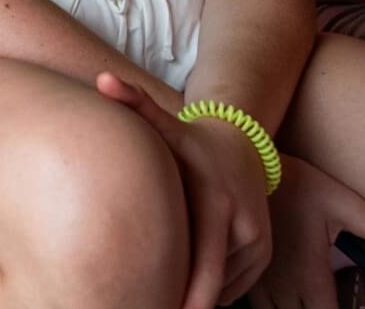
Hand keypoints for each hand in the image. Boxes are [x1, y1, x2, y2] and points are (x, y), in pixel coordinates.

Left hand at [97, 73, 272, 308]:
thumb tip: (101, 79)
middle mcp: (245, 229)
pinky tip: (181, 293)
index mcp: (217, 205)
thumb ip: (132, 102)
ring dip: (197, 300)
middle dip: (187, 306)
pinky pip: (235, 285)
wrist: (241, 142)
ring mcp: (259, 245)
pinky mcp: (263, 255)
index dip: (184, 296)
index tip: (157, 308)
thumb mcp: (164, 121)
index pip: (204, 267)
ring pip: (224, 288)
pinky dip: (211, 292)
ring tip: (157, 304)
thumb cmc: (189, 140)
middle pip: (214, 285)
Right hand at [251, 154, 364, 308]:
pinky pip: (258, 303)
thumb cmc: (301, 187)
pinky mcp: (246, 268)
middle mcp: (282, 284)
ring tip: (307, 299)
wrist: (255, 167)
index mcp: (309, 274)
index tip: (351, 306)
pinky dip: (272, 306)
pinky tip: (284, 297)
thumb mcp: (348, 206)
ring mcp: (260, 278)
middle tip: (329, 299)